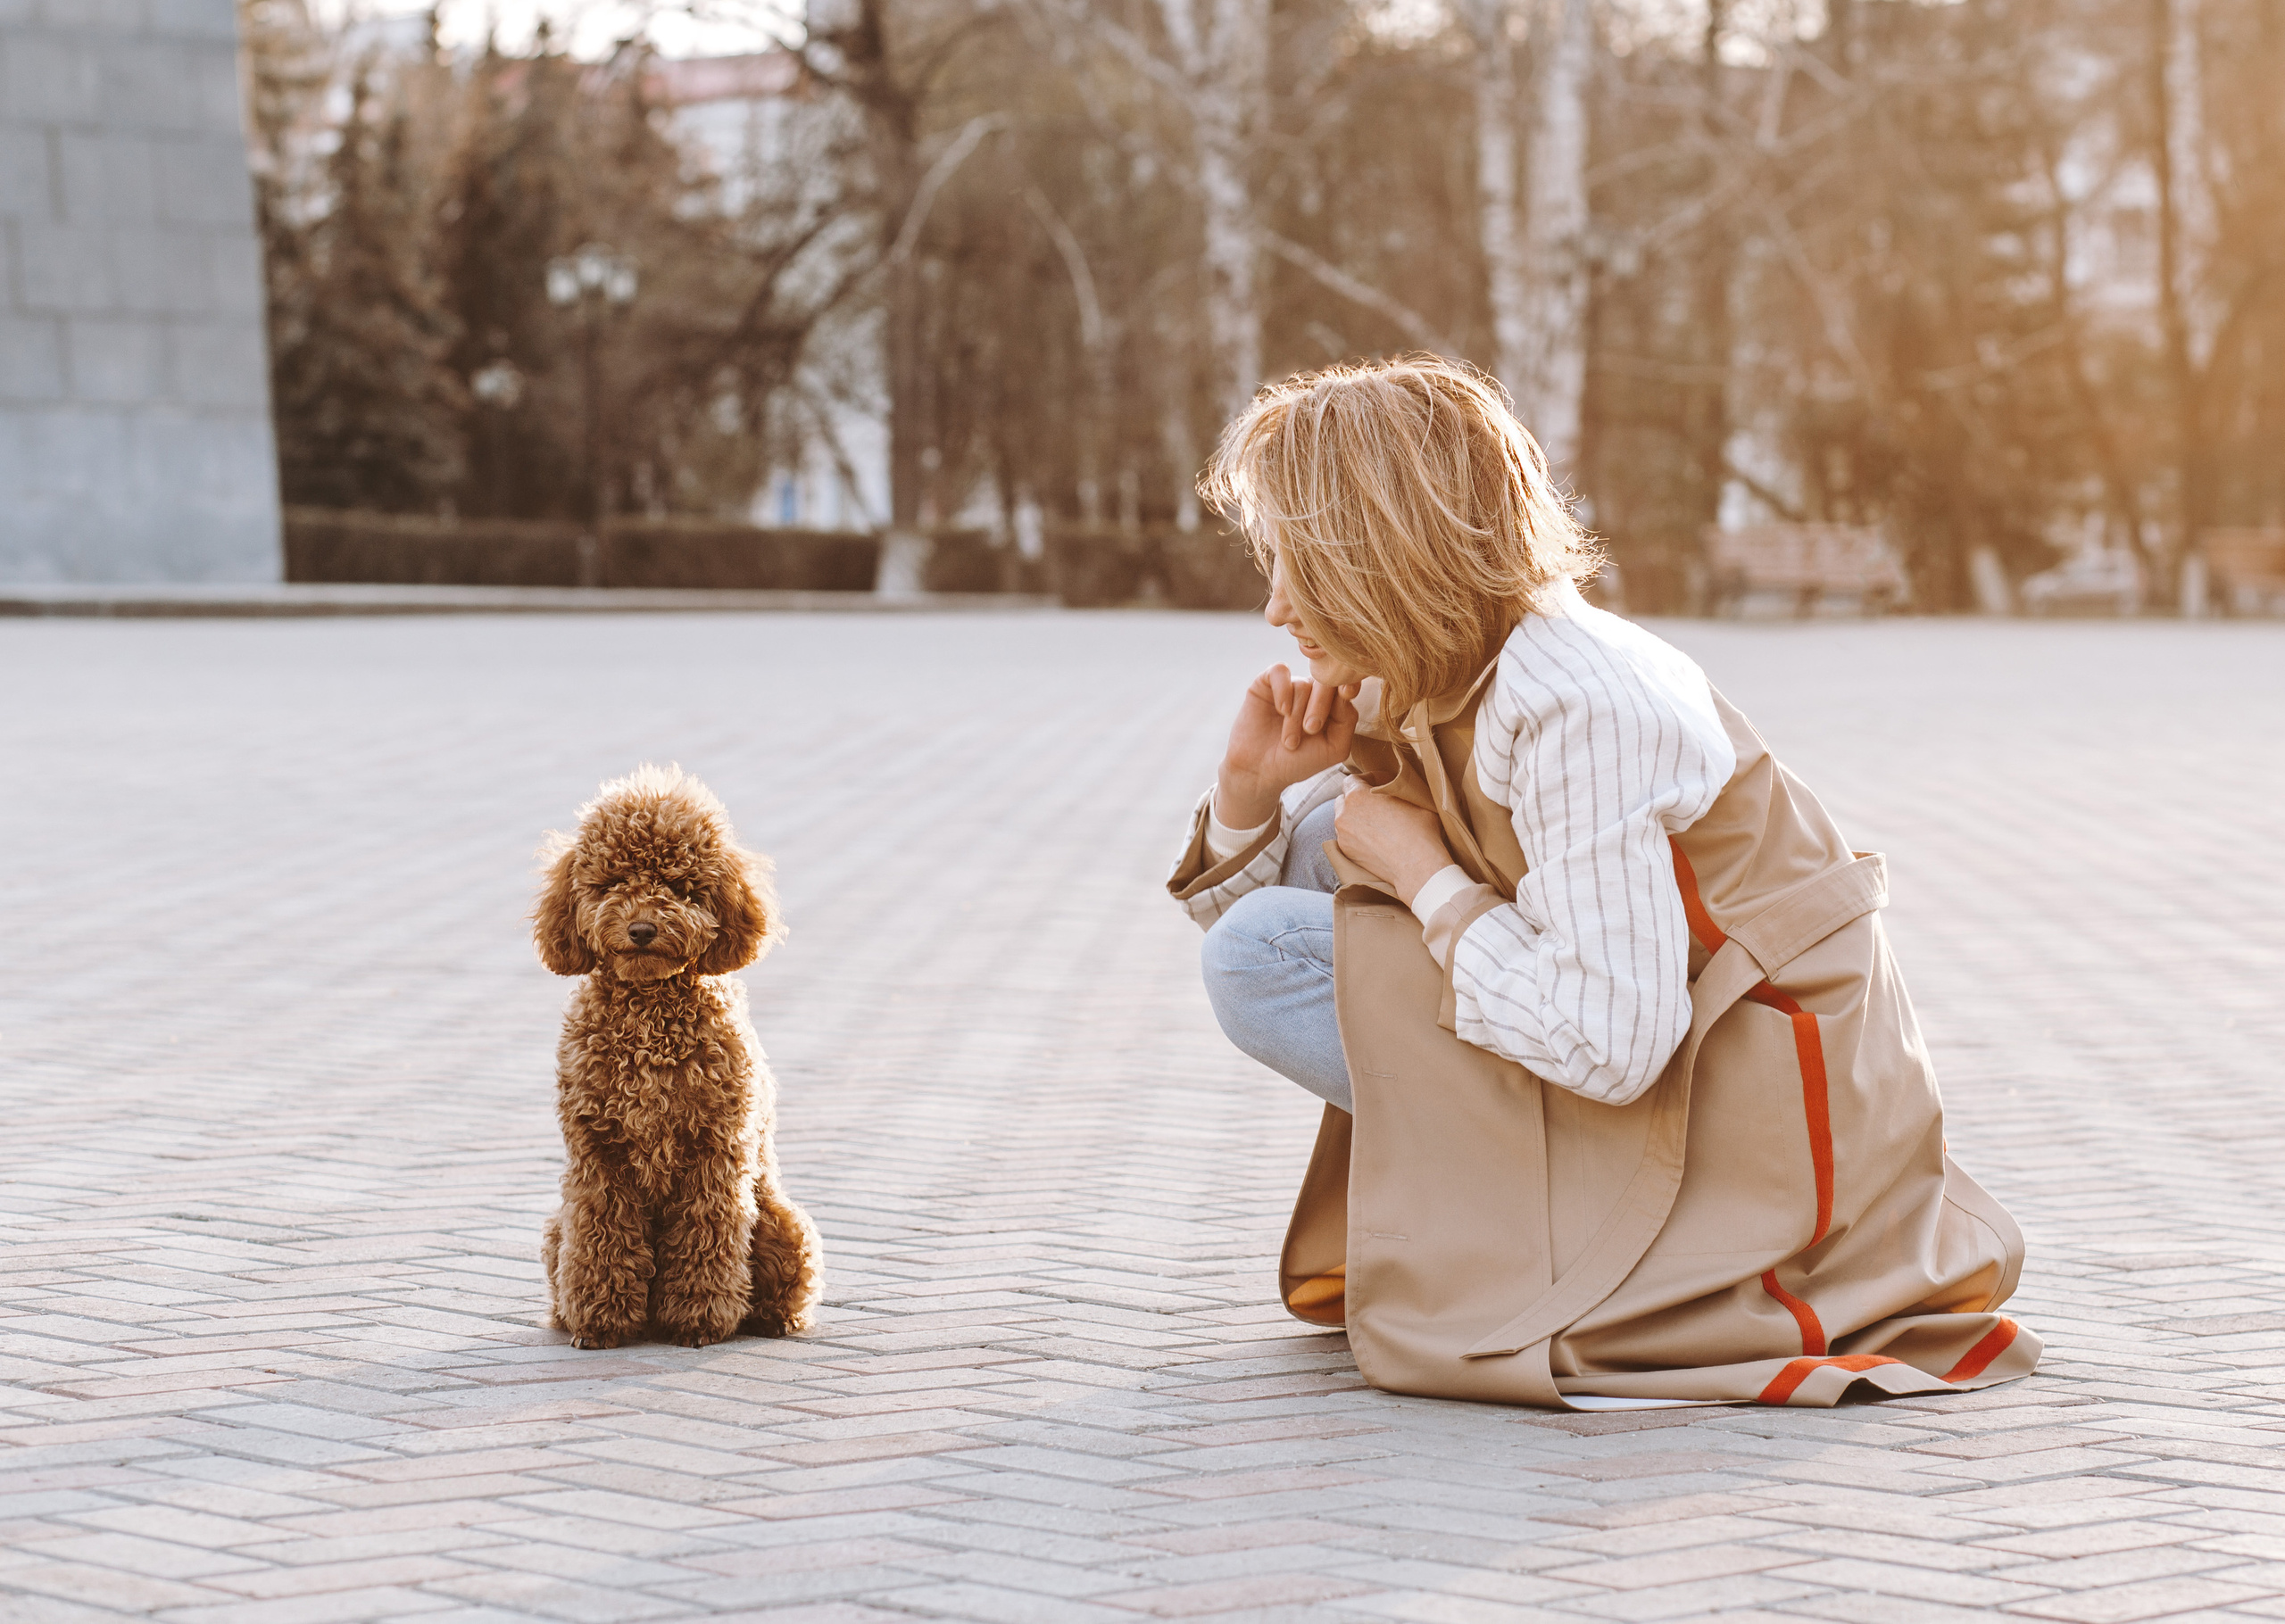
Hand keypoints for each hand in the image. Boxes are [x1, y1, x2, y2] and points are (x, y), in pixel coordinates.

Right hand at [1216, 666, 1358, 828]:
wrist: (1260, 770)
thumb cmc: (1298, 761)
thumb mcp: (1334, 748)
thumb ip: (1348, 720)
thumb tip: (1344, 691)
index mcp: (1332, 704)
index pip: (1345, 686)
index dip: (1349, 685)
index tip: (1348, 692)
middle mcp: (1312, 692)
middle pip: (1326, 682)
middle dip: (1319, 706)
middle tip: (1310, 729)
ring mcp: (1290, 685)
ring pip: (1302, 685)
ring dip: (1296, 716)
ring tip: (1289, 741)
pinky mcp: (1266, 682)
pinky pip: (1280, 671)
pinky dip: (1283, 690)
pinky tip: (1281, 710)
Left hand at [1334, 780, 1454, 906]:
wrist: (1417, 866)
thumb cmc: (1419, 830)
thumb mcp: (1414, 799)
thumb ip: (1398, 789)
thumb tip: (1398, 785)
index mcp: (1357, 796)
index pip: (1352, 779)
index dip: (1368, 779)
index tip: (1381, 784)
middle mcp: (1344, 815)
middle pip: (1344, 799)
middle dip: (1358, 798)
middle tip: (1378, 802)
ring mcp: (1343, 836)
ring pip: (1344, 819)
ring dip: (1356, 817)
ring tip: (1377, 822)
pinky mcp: (1347, 853)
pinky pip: (1348, 837)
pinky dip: (1357, 835)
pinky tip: (1375, 838)